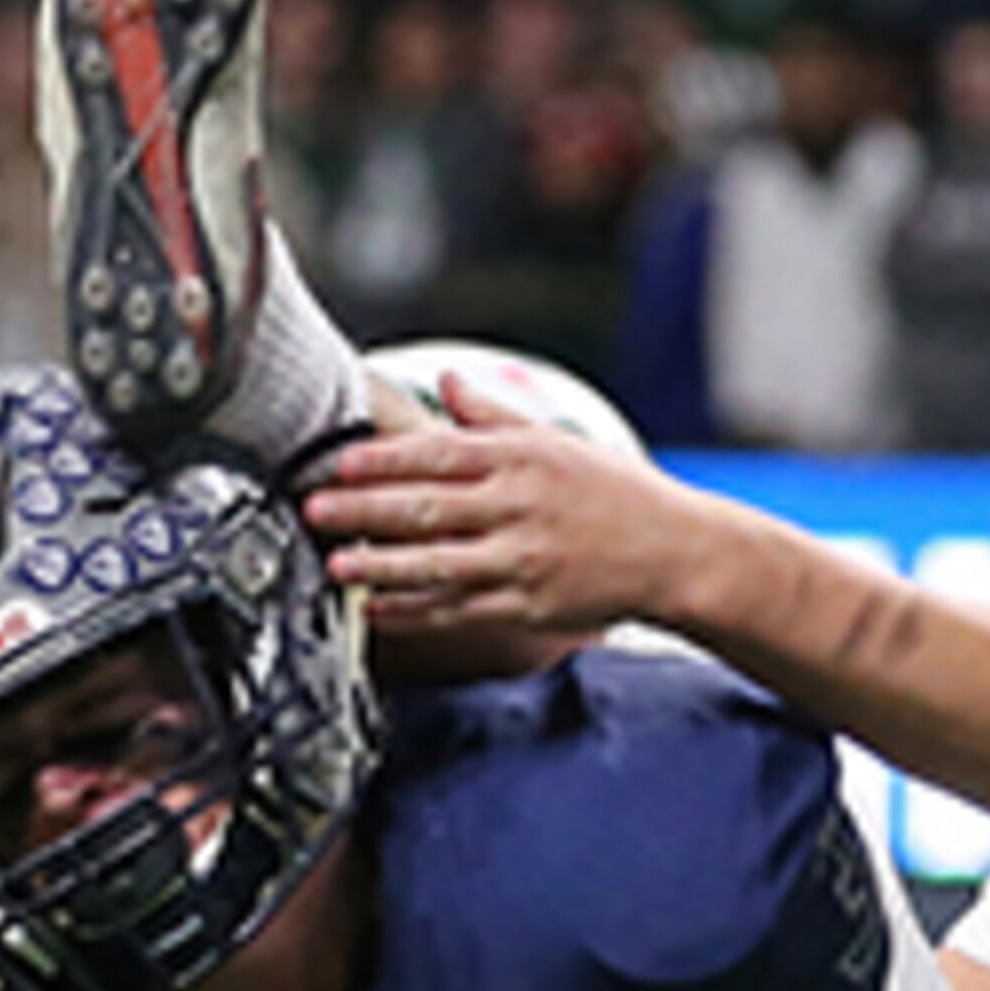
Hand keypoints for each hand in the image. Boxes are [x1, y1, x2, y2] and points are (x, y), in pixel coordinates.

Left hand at [299, 415, 686, 646]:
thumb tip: (446, 381)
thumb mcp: (557, 442)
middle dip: (364, 510)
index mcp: (520, 459)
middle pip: (427, 507)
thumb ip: (494, 416)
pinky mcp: (527, 605)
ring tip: (336, 564)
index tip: (341, 463)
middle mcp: (518, 507)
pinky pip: (458, 608)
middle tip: (314, 510)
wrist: (675, 551)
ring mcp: (522, 560)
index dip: (384, 460)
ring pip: (438, 564)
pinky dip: (415, 609)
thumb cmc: (614, 494)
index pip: (439, 454)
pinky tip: (379, 607)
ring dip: (381, 565)